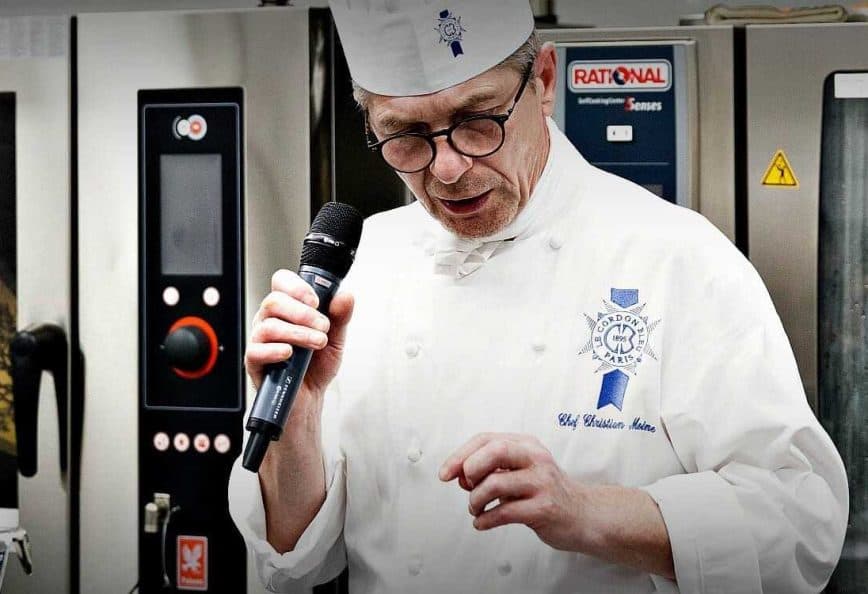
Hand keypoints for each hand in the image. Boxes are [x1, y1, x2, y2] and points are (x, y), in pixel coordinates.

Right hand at [245, 269, 353, 395]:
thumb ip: (340, 317)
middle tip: (323, 326)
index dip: (296, 286)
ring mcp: (260, 341)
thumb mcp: (336, 340)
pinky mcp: (254, 362)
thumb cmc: (317, 367)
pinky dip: (275, 350)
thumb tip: (345, 296)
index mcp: (287, 310)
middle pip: (274, 301)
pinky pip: (256, 350)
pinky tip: (289, 353)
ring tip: (317, 343)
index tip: (316, 301)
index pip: (281, 283)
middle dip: (302, 313)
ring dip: (297, 332)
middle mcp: (270, 321)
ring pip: (268, 326)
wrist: (310, 398)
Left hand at [439, 433, 587, 551]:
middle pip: (494, 451)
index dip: (460, 455)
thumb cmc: (546, 492)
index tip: (445, 473)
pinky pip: (504, 512)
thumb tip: (458, 474)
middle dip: (470, 469)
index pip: (486, 439)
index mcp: (527, 445)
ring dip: (476, 500)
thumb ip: (491, 469)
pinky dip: (485, 519)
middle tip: (467, 487)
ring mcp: (542, 483)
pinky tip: (483, 522)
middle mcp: (536, 459)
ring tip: (476, 509)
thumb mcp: (520, 471)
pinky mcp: (544, 508)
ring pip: (495, 484)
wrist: (584, 514)